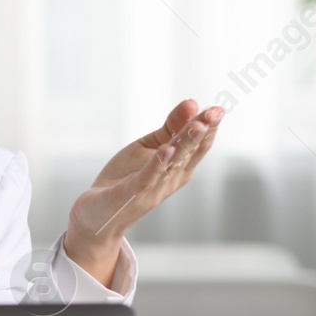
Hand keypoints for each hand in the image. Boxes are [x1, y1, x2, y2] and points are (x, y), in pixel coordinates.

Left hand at [63, 100, 223, 286]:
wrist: (97, 213)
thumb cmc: (126, 177)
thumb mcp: (148, 147)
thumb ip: (170, 127)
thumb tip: (191, 103)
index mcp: (178, 167)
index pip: (199, 145)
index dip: (209, 127)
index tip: (218, 109)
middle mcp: (172, 178)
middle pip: (191, 152)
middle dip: (203, 132)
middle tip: (216, 113)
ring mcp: (154, 187)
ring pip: (173, 163)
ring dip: (185, 143)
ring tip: (197, 125)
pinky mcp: (133, 193)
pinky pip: (148, 177)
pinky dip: (157, 164)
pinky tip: (165, 149)